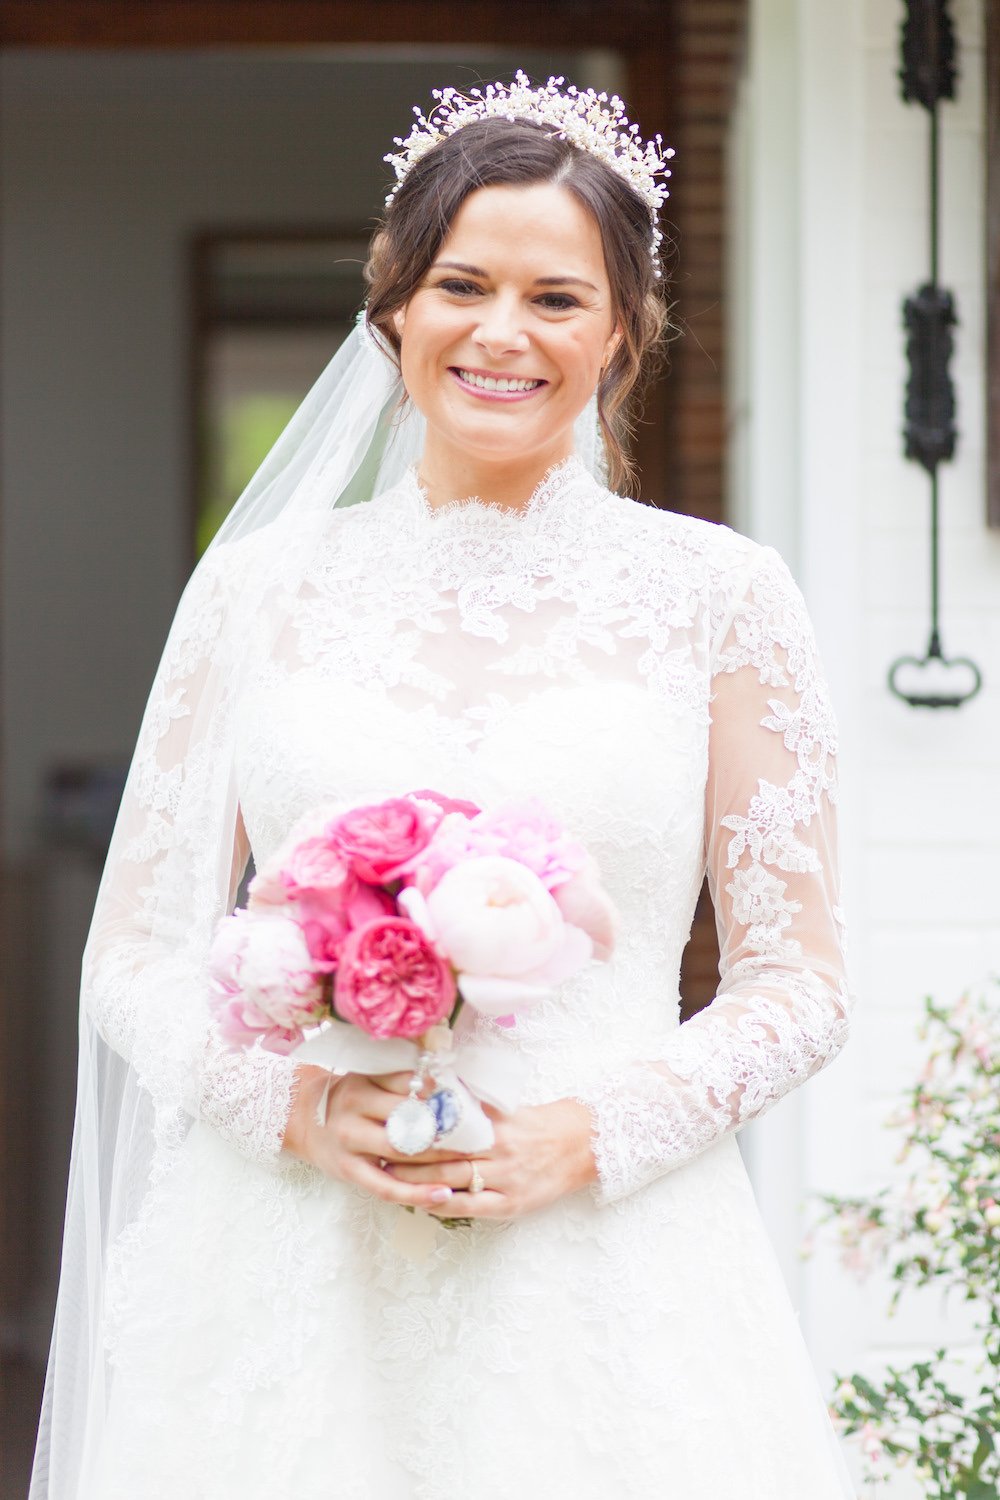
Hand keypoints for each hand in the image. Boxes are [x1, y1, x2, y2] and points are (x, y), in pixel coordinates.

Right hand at [282, 1063, 465, 1212]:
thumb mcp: (368, 1078)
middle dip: (447, 1129)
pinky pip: (387, 1188)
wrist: (302, 1117)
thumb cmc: (348, 1096)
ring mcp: (351, 1145)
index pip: (408, 1086)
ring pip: (402, 1155)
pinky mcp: (350, 1172)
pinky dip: (417, 1194)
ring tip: (473, 1164)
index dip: (442, 1093)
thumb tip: (448, 1079)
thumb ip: (402, 1079)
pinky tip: (443, 1195)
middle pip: (409, 1121)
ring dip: (440, 1161)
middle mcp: (354, 1113)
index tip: (471, 1100)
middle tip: (482, 1135)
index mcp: (363, 1084)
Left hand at [388, 1097, 597, 1220]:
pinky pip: (470, 1208)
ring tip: (390, 1178)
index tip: (390, 1124)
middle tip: (378, 1152)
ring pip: (452, 1181)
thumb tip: (435, 1086)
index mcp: (495, 1123)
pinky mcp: (511, 1204)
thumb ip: (473, 1102)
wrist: (580, 1145)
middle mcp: (498, 1150)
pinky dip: (444, 1204)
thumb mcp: (506, 1107)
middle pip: (443, 1154)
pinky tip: (422, 1202)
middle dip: (407, 1156)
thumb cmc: (538, 1123)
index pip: (446, 1126)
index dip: (416, 1127)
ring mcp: (505, 1179)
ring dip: (417, 1181)